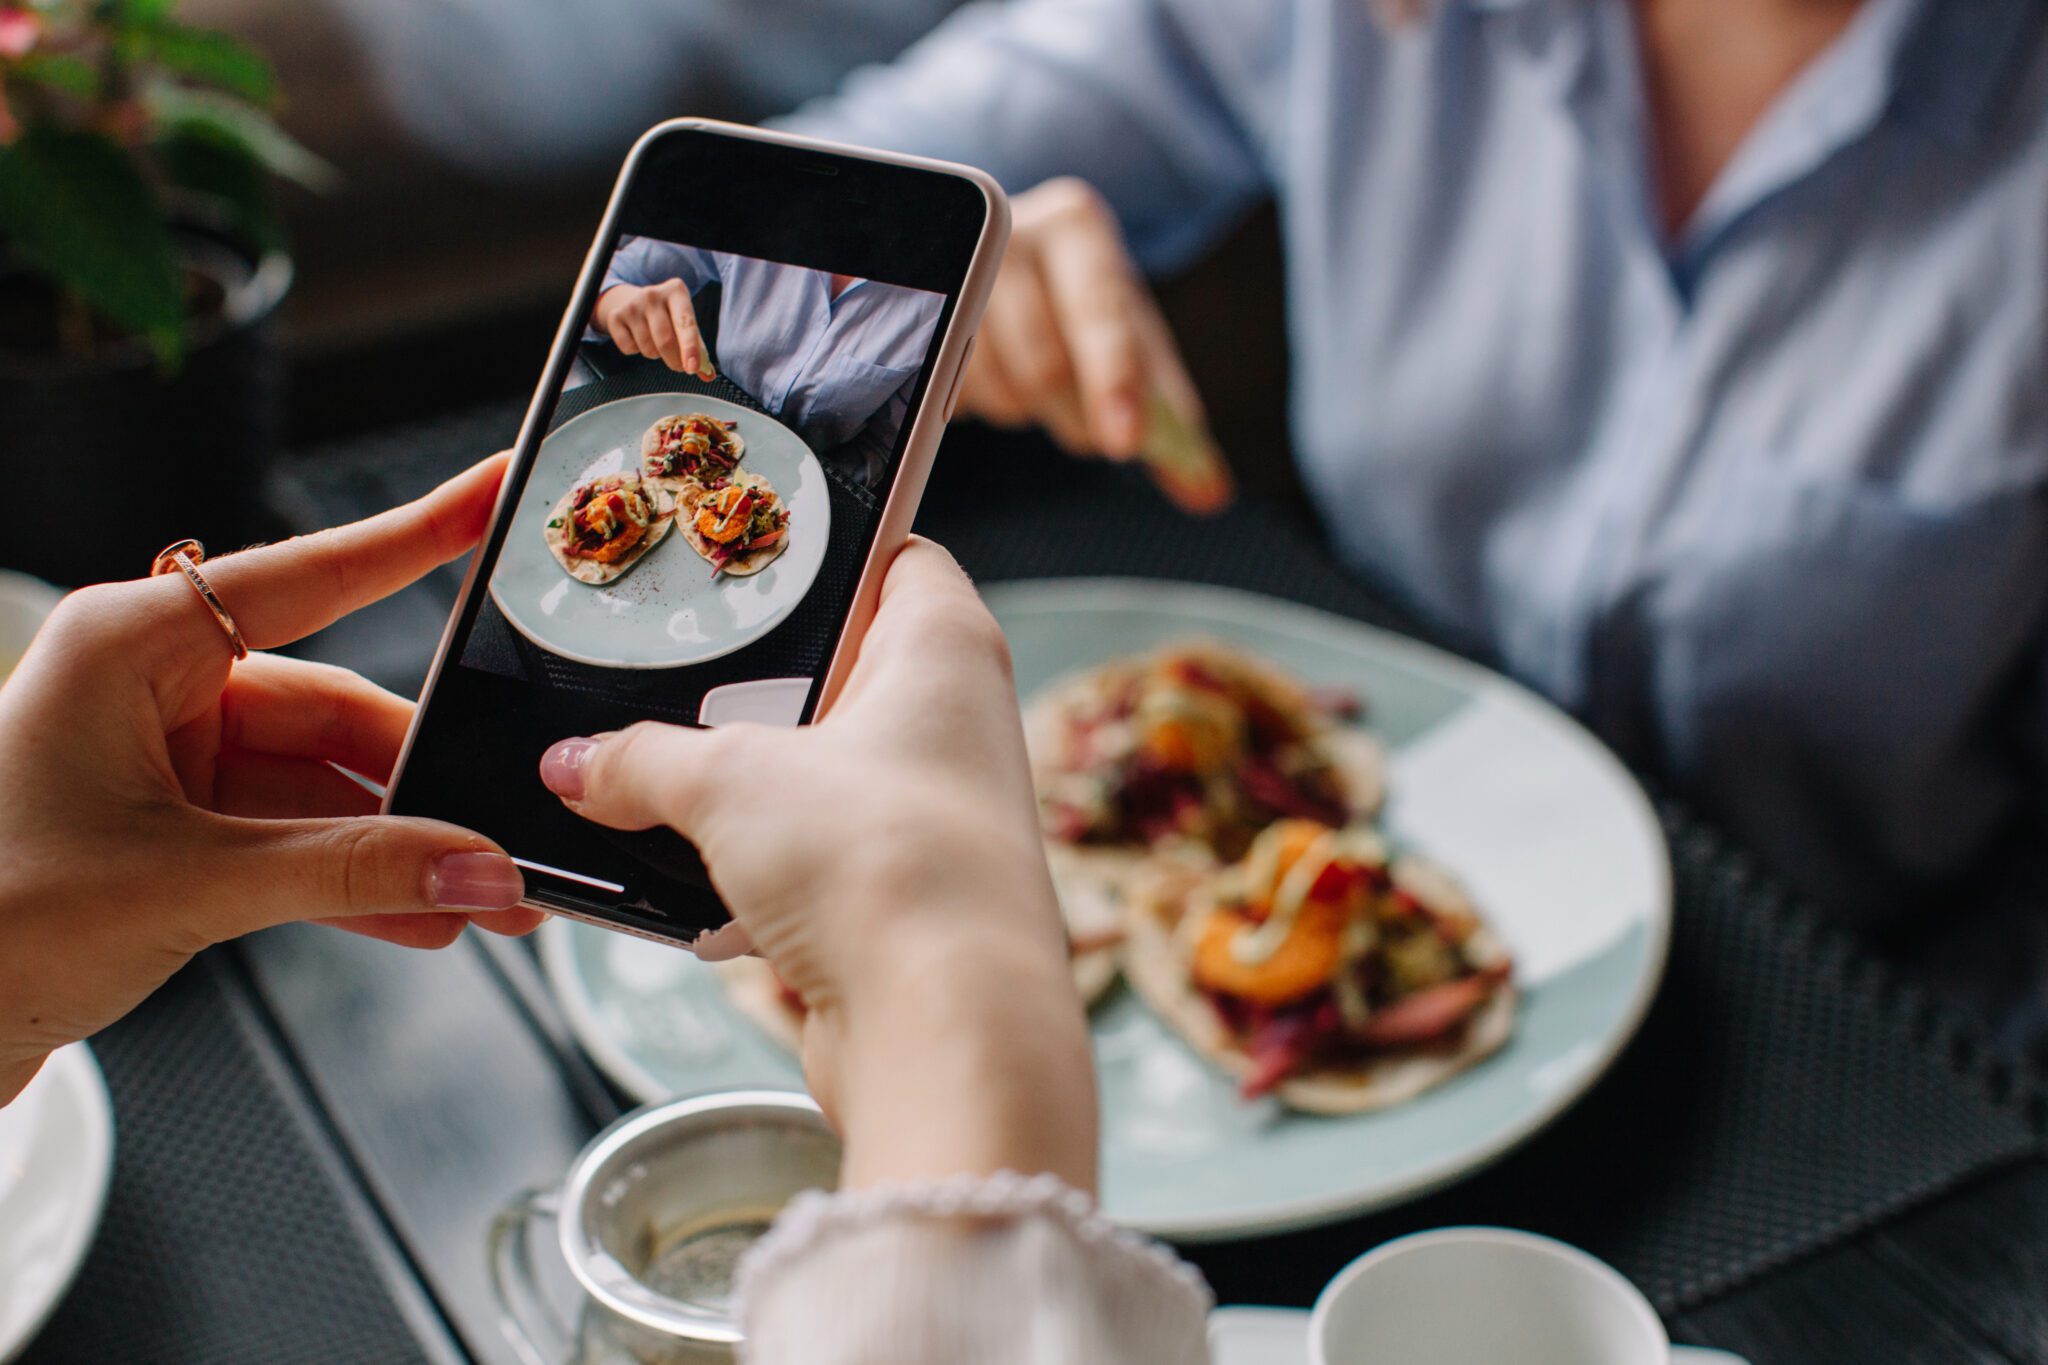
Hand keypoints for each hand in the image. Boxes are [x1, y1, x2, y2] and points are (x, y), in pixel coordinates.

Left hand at [0, 456, 541, 1104]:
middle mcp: (151, 687)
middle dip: (426, 779)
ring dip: (400, 846)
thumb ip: (346, 874)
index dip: (416, 537)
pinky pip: (296, 838)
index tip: (493, 495)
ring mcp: (166, 760)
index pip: (311, 575)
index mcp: (129, 647)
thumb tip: (473, 867)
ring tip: (480, 890)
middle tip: (506, 822)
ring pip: (325, 783)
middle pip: (335, 707)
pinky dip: (355, 878)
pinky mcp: (175, 828)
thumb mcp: (181, 886)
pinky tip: (419, 915)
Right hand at [538, 539, 1097, 1192]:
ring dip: (741, 797)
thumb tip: (580, 761)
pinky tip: (696, 889)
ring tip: (661, 794)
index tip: (739, 561)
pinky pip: (811, 863)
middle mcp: (955, 725)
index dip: (821, 553)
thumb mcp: (729, 783)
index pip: (894, 557)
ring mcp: (933, 816)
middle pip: (836, 673)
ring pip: (814, 777)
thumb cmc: (887, 866)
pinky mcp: (902, 900)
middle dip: (747, 694)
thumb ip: (643, 759)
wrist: (947, 1029)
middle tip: (667, 691)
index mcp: (945, 648)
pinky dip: (755, 875)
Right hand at [593, 280, 717, 380]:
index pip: (686, 323)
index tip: (693, 368)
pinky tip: (638, 338)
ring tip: (656, 342)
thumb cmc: (667, 316)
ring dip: (656, 355)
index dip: (690, 348)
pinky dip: (636, 351)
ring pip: (648, 348)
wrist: (632, 300)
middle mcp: (653, 294)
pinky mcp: (615, 316)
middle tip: (680, 366)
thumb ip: (699, 350)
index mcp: (676, 291)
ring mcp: (632, 305)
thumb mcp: (685, 324)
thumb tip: (708, 375)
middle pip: (665, 340)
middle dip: (675, 360)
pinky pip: (629, 349)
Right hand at [960, 177, 1234, 513]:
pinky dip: (982, 405)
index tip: (1124, 441)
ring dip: (1026, 412)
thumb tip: (1210, 494)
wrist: (995, 259)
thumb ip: (1166, 414)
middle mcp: (1008, 232)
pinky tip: (990, 375)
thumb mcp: (1131, 341)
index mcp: (1076, 226)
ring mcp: (949, 273)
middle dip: (1076, 417)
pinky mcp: (912, 315)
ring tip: (1035, 385)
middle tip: (1094, 431)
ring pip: (997, 389)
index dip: (1114, 380)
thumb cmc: (1076, 305)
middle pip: (1045, 364)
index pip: (1100, 310)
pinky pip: (951, 396)